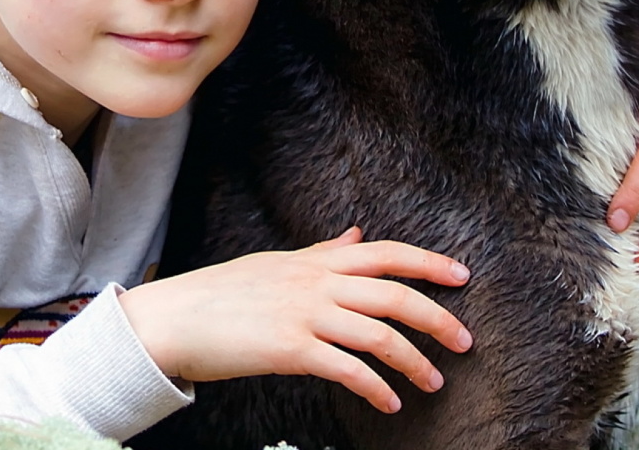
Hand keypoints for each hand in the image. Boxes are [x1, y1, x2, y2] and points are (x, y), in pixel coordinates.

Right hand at [119, 227, 471, 413]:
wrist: (173, 318)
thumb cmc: (223, 293)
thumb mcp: (277, 263)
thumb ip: (322, 252)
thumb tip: (357, 234)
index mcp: (315, 261)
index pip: (385, 254)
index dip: (428, 263)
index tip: (462, 276)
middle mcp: (315, 282)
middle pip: (394, 295)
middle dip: (437, 318)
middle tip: (465, 342)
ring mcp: (304, 315)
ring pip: (379, 335)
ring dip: (414, 362)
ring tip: (432, 383)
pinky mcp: (290, 350)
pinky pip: (348, 369)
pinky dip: (376, 388)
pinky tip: (389, 403)